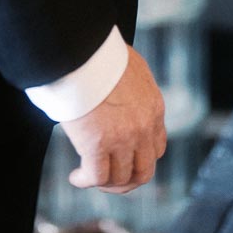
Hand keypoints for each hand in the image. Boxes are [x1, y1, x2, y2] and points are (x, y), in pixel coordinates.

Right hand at [60, 46, 166, 193]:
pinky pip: (95, 176)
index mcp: (153, 108)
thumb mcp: (131, 68)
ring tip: (87, 177)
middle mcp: (143, 128)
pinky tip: (76, 177)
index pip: (156, 148)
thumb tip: (122, 93)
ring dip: (104, 183)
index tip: (124, 159)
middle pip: (143, 171)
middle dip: (126, 180)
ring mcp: (122, 138)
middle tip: (109, 180)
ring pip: (120, 178)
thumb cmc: (99, 52)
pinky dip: (85, 180)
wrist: (82, 49)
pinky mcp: (97, 145)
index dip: (140, 158)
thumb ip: (133, 87)